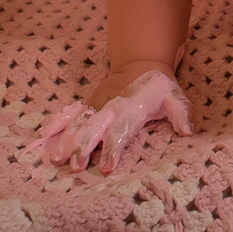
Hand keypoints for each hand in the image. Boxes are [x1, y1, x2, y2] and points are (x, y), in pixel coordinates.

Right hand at [29, 69, 191, 173]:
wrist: (140, 63)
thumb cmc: (159, 86)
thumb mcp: (176, 97)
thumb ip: (183, 114)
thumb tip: (188, 131)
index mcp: (130, 110)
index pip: (120, 132)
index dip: (113, 150)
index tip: (107, 168)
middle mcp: (110, 109)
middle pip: (94, 130)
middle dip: (84, 148)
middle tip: (75, 167)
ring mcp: (96, 106)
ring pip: (78, 123)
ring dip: (66, 140)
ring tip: (55, 158)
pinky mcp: (88, 104)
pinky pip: (70, 114)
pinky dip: (56, 123)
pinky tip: (44, 137)